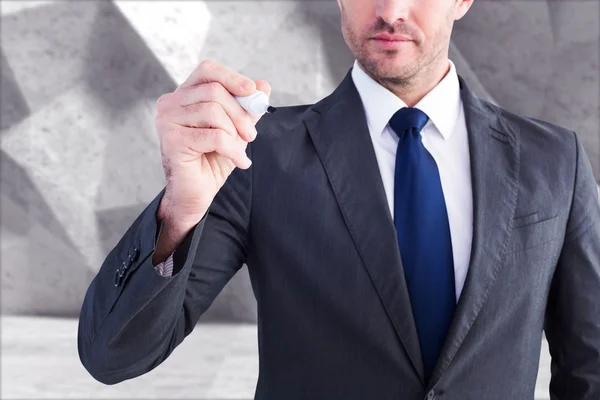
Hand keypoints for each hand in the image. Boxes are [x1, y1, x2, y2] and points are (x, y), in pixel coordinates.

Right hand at [154, 59, 270, 226]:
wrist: (196, 193)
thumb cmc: (212, 159)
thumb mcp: (236, 129)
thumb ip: (247, 107)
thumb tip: (263, 85)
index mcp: (184, 95)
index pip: (207, 70)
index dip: (232, 77)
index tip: (252, 92)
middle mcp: (170, 103)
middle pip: (214, 91)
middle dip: (240, 113)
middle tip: (251, 135)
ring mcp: (167, 120)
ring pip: (213, 111)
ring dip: (235, 133)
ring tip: (240, 151)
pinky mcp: (172, 140)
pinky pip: (214, 136)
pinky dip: (233, 149)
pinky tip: (239, 162)